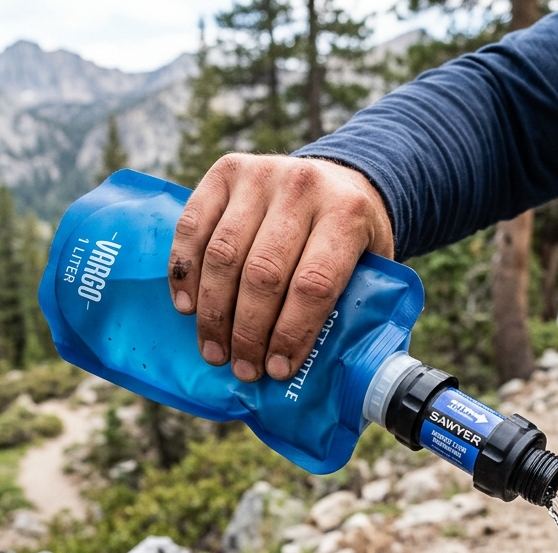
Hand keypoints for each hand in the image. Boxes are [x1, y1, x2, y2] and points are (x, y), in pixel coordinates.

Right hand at [167, 154, 393, 382]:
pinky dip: (184, 270)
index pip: (313, 283)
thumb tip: (326, 376)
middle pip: (264, 273)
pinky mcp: (226, 171)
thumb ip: (356, 308)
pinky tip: (187, 307)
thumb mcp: (374, 266)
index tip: (279, 370)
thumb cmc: (352, 238)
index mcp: (347, 215)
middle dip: (249, 331)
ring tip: (215, 351)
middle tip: (243, 369)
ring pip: (224, 254)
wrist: (339, 179)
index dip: (292, 332)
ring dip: (214, 311)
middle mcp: (302, 188)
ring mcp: (260, 175)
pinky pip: (193, 226)